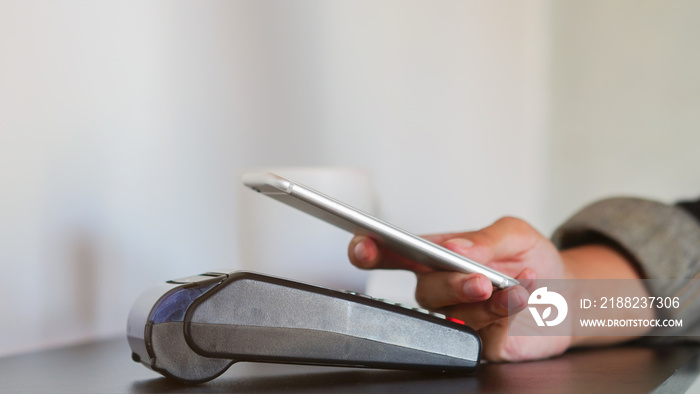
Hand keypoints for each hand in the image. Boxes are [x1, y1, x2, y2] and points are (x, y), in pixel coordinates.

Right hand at [348, 217, 573, 360]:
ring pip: (455, 314)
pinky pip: (484, 335)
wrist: (568, 294)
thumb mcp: (514, 234)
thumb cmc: (530, 259)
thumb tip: (454, 248)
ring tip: (518, 286)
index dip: (369, 251)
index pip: (393, 255)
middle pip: (425, 290)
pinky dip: (506, 315)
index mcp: (435, 258)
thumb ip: (484, 239)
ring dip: (489, 300)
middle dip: (453, 284)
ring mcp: (458, 318)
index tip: (363, 247)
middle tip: (480, 279)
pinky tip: (522, 298)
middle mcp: (440, 290)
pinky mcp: (480, 344)